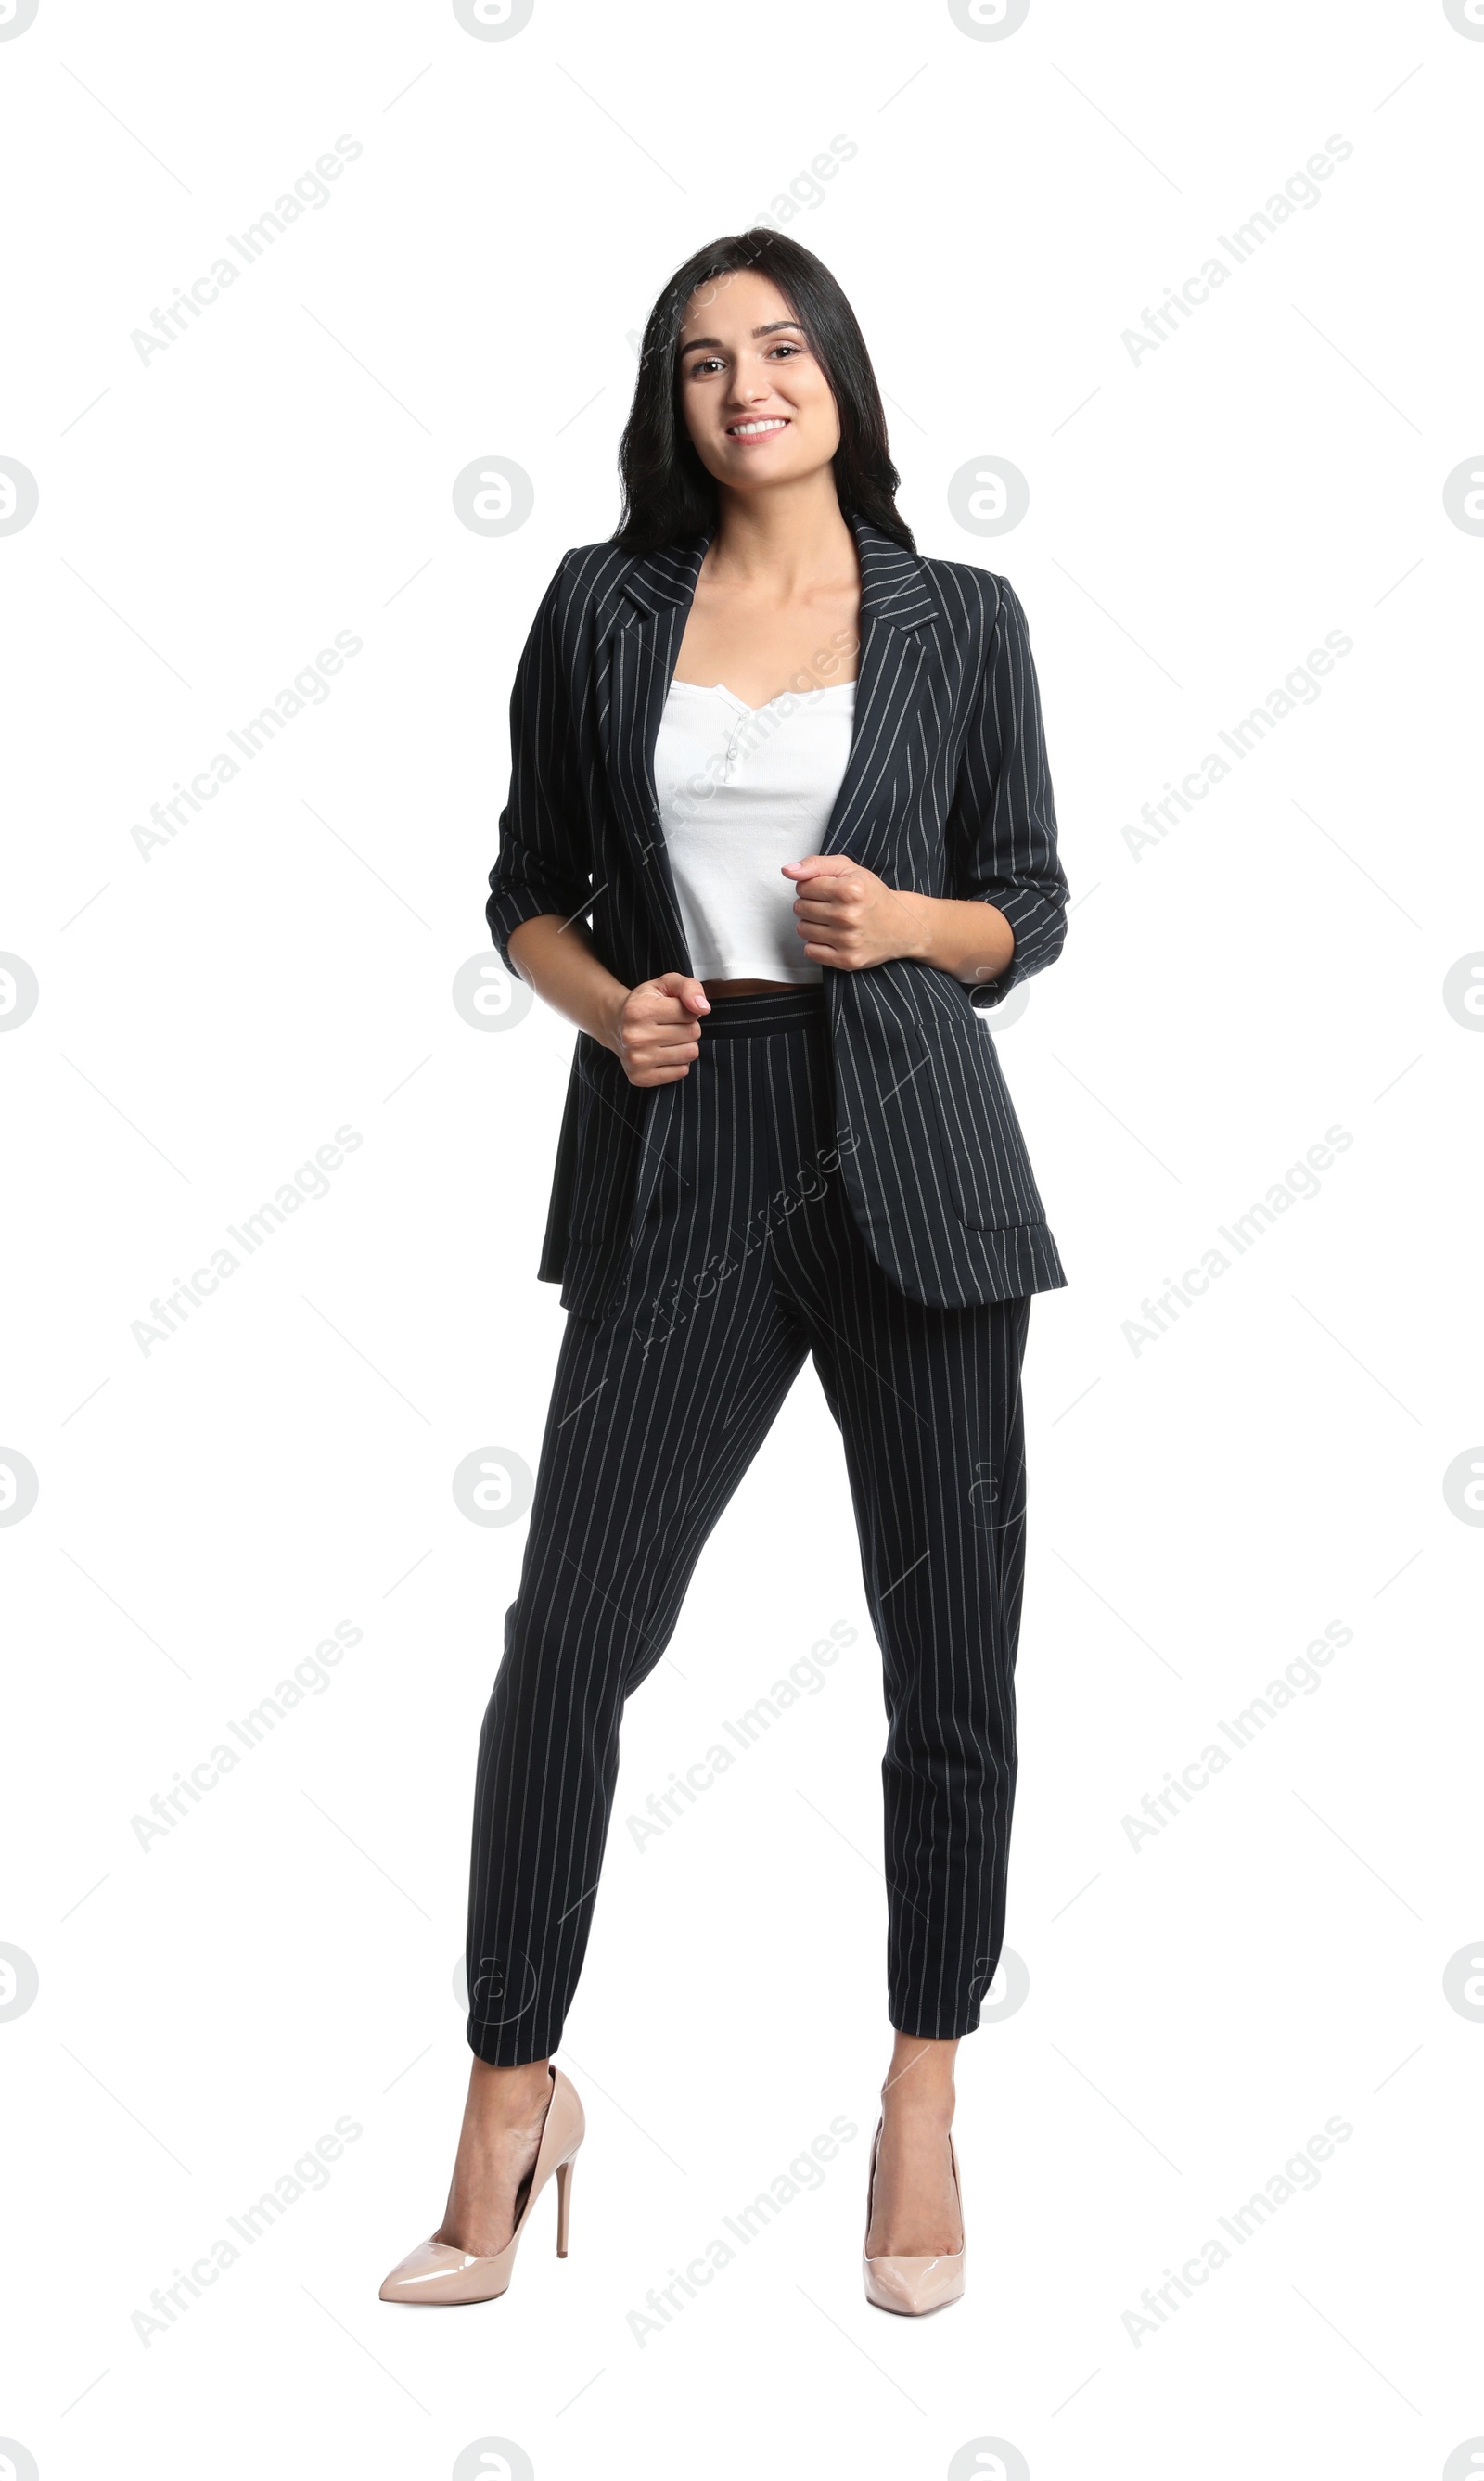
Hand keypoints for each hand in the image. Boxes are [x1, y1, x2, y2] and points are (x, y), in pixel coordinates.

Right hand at [605, 971, 709, 1086]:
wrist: (616, 1024)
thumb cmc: (646, 1002)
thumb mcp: (666, 984)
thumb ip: (689, 988)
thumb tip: (703, 1009)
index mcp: (640, 1010)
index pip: (690, 1013)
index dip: (687, 1010)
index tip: (672, 1010)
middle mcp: (635, 1037)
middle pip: (692, 1034)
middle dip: (687, 1028)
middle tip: (669, 1025)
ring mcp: (637, 1060)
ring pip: (690, 1054)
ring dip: (685, 1045)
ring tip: (667, 1039)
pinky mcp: (641, 1078)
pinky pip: (682, 1072)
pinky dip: (678, 1063)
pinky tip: (663, 1053)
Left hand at [782, 855, 925, 971]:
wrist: (902, 925)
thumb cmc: (871, 894)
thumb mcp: (848, 869)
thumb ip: (816, 864)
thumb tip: (787, 871)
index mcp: (850, 890)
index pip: (803, 886)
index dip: (812, 886)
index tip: (828, 890)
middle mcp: (849, 916)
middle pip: (800, 908)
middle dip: (811, 904)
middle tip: (831, 906)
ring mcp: (848, 940)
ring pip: (802, 929)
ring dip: (812, 924)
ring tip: (832, 921)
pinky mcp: (847, 960)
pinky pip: (810, 951)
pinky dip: (816, 944)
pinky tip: (832, 937)